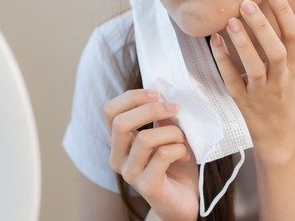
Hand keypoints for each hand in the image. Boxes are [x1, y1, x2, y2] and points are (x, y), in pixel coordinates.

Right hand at [103, 89, 198, 220]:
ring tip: (183, 140)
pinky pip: (162, 155)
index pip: (110, 111)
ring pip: (145, 139)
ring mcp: (129, 173)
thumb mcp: (166, 133)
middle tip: (174, 109)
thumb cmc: (174, 164)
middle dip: (151, 109)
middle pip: (121, 123)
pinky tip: (184, 155)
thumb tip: (163, 95)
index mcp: (119, 141)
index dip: (132, 97)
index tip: (157, 94)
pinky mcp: (147, 185)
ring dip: (172, 132)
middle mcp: (118, 157)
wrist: (182, 201)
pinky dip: (178, 148)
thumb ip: (160, 117)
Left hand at [210, 0, 294, 163]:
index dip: (284, 11)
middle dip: (263, 26)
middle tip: (247, 2)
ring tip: (231, 20)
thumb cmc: (293, 96)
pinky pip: (232, 81)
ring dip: (243, 44)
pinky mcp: (242, 101)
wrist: (279, 135)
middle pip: (277, 51)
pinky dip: (224, 61)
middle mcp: (282, 80)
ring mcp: (261, 92)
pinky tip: (215, 41)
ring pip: (254, 68)